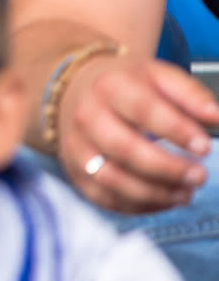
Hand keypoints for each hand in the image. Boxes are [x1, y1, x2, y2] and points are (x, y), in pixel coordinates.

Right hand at [56, 53, 218, 212]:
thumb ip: (190, 94)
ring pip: (111, 179)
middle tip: (199, 176)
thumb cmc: (125, 85)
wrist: (76, 90)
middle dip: (167, 169)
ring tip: (185, 193)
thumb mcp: (157, 75)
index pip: (143, 110)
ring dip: (154, 193)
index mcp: (109, 87)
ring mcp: (77, 147)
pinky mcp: (75, 172)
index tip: (204, 147)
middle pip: (124, 149)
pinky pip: (104, 197)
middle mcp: (87, 117)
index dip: (176, 131)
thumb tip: (216, 117)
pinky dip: (138, 205)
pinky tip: (163, 199)